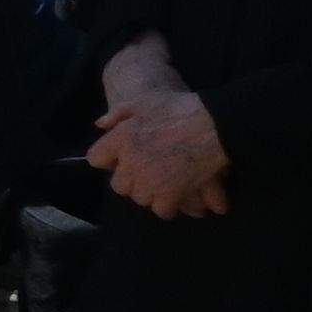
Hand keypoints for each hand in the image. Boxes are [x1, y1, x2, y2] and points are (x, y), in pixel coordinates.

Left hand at [96, 82, 232, 217]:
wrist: (216, 125)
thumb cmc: (180, 109)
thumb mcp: (145, 101)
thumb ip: (118, 113)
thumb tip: (100, 124)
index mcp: (121, 139)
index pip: (96, 159)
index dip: (108, 159)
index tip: (120, 158)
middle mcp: (130, 163)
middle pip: (119, 185)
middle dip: (131, 180)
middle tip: (148, 172)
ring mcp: (149, 181)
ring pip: (140, 198)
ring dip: (150, 193)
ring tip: (164, 183)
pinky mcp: (170, 194)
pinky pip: (161, 209)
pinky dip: (169, 205)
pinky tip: (176, 195)